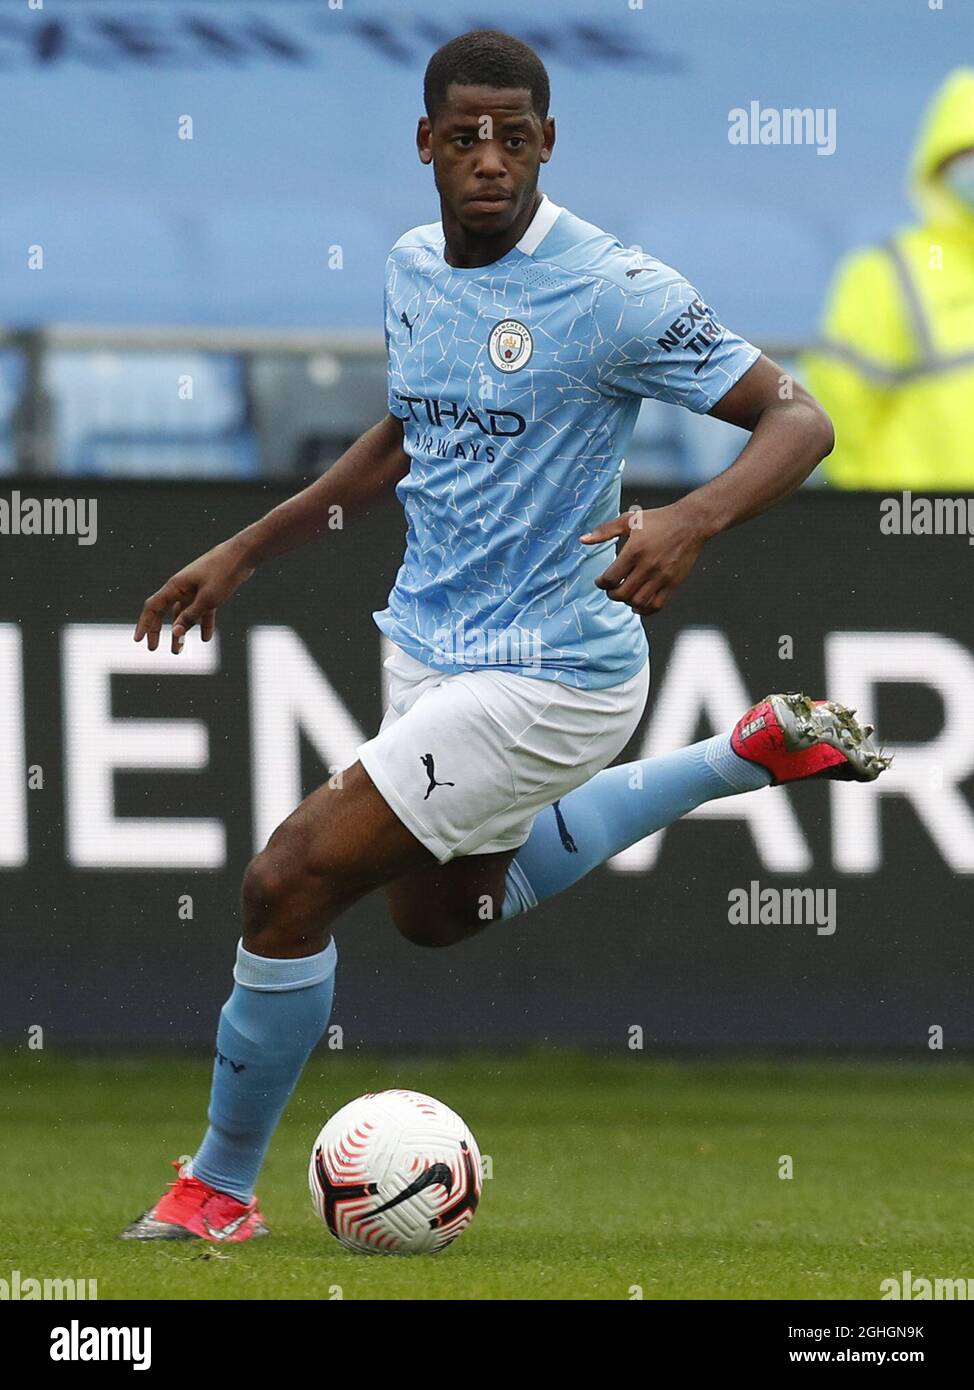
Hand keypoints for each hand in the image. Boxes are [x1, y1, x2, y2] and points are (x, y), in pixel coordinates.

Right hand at [134, 537, 255, 652]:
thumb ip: (190, 616)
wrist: (243, 555)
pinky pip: (202, 611)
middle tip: (154, 648)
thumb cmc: (223, 573)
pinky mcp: (209, 591)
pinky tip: (206, 638)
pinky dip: (203, 624)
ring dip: (181, 632)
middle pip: (164, 612)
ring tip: (179, 650)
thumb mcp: (207, 599)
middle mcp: (182, 588)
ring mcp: (195, 589)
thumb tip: (175, 633)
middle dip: (158, 630)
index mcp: (175, 586)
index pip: (153, 607)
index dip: (144, 624)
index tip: (138, 640)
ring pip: (184, 614)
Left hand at [580, 502, 709, 616]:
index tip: (601, 581)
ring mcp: (662, 577)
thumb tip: (583, 540)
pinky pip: (657, 606)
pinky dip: (645, 610)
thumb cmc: (660, 520)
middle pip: (622, 594)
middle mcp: (648, 566)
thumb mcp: (629, 520)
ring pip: (638, 602)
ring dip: (627, 602)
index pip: (611, 578)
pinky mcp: (673, 583)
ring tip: (626, 594)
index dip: (601, 583)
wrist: (691, 522)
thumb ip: (604, 531)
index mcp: (634, 551)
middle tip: (612, 589)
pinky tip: (638, 604)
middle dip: (612, 594)